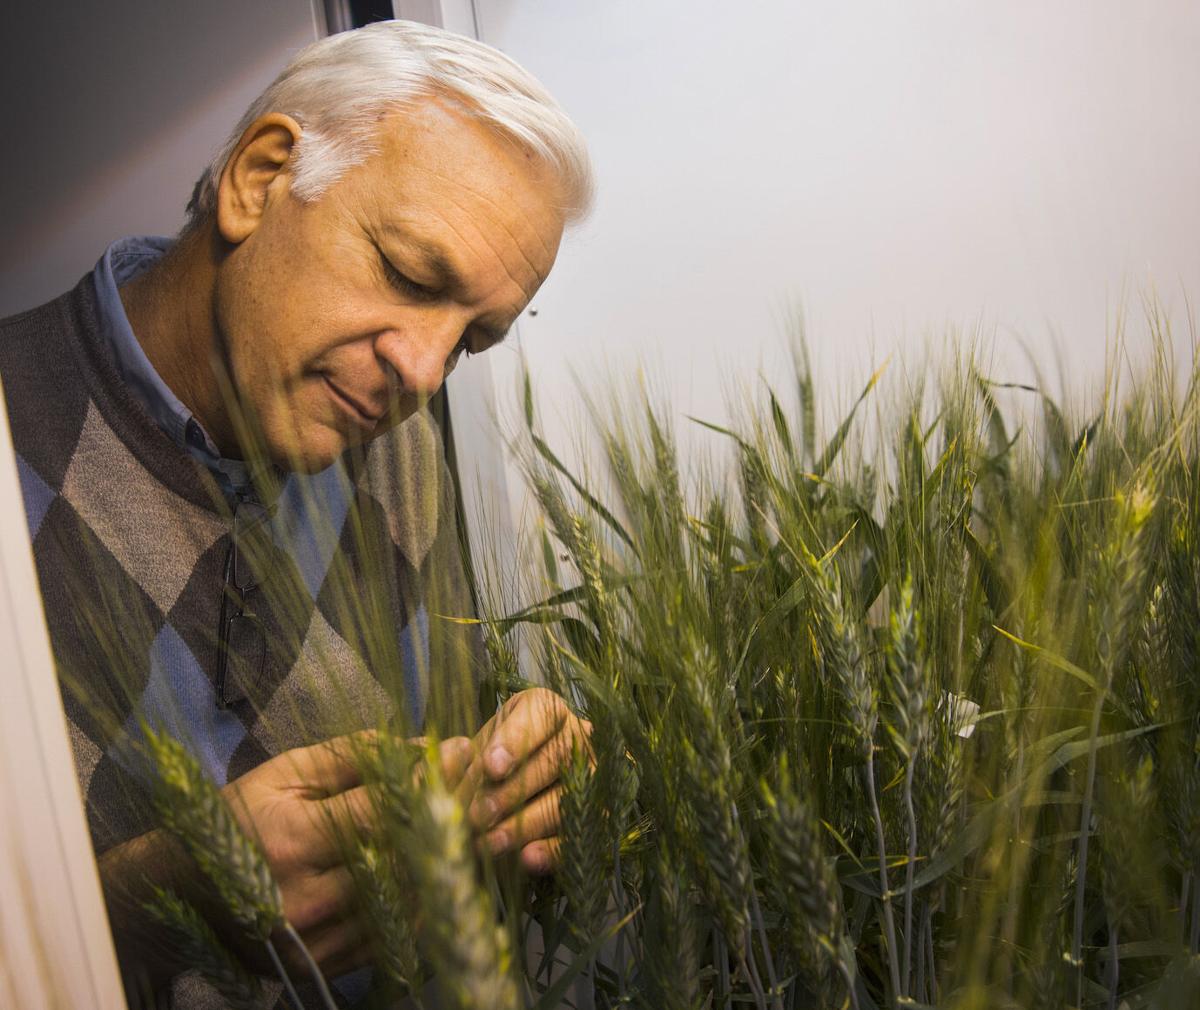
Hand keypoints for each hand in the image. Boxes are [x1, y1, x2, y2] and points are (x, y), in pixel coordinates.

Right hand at [221, 732, 473, 977]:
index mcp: (292, 840)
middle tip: (481, 788)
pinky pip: (393, 935)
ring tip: (472, 826)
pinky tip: (442, 873)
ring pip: (405, 900)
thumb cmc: (238, 819)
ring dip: (445, 863)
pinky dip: (425, 903)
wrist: (183, 892)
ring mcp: (316, 939)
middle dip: (447, 819)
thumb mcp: (282, 774)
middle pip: (401, 857)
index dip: (428, 779)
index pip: (380, 809)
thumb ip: (350, 758)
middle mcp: (305, 896)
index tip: (463, 752)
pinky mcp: (323, 964)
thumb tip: (417, 746)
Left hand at [460, 687, 591, 874]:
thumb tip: (428, 751)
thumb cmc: (488, 772)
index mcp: (545, 710)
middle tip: (477, 816)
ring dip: (528, 823)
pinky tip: (527, 858)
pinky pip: (584, 831)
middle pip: (556, 756)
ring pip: (570, 795)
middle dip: (514, 790)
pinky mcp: (603, 813)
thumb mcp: (468, 756)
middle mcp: (577, 734)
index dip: (516, 739)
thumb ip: (450, 757)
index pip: (540, 712)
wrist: (513, 806)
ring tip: (490, 843)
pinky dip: (554, 848)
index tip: (491, 767)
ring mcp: (596, 773)